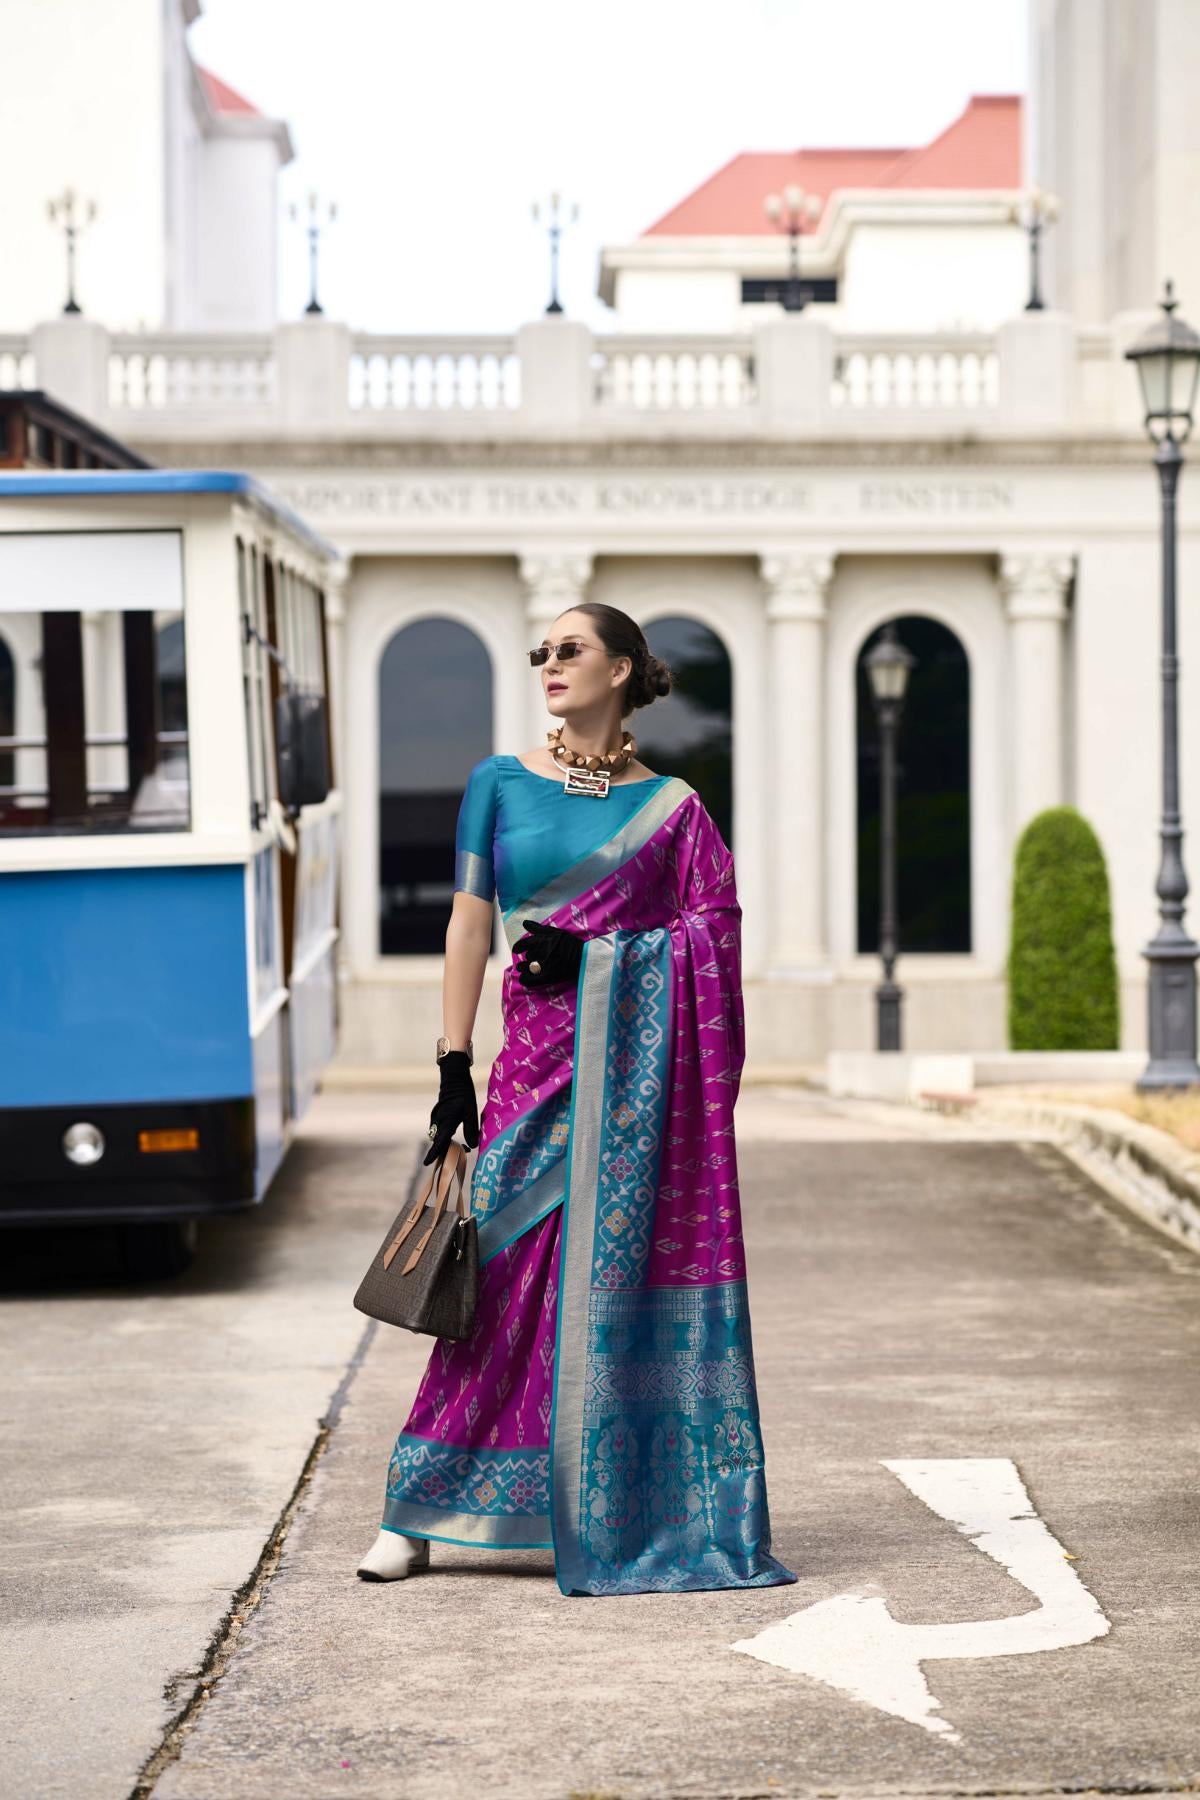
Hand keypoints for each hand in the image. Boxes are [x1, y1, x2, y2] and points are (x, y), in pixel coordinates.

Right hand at [424, 1049, 478, 1164]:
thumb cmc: (464, 1093)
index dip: (434, 1153)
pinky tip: (455, 1135)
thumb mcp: (471, 1111)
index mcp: (447, 1121)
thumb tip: (472, 1146)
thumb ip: (471, 1129)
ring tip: (462, 1146)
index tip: (427, 1163)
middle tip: (463, 1152)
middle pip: (438, 1141)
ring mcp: (436, 1118)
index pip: (440, 1141)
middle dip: (446, 1151)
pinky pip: (439, 1130)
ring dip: (446, 1143)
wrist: (454, 1077)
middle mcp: (439, 1121)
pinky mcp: (437, 1116)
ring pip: (438, 1136)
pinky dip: (445, 1136)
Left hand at [513, 917, 584, 988]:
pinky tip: (525, 979)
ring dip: (524, 968)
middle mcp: (539, 952)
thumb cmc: (570, 943)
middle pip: (526, 956)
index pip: (522, 944)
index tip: (517, 950)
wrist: (583, 957)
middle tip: (532, 959)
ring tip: (527, 969)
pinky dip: (524, 980)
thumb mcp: (555, 931)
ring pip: (525, 968)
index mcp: (541, 940)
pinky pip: (528, 980)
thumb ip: (538, 928)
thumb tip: (524, 923)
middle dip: (528, 958)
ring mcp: (542, 965)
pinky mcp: (546, 977)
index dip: (518, 948)